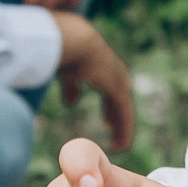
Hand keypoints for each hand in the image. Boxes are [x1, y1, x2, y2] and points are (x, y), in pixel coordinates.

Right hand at [51, 14, 136, 149]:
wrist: (72, 42)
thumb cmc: (63, 50)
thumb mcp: (66, 71)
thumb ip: (70, 86)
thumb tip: (71, 103)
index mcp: (100, 65)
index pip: (108, 89)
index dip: (108, 106)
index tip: (107, 121)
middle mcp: (113, 71)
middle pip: (118, 99)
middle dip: (116, 115)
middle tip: (115, 132)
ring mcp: (118, 79)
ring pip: (123, 109)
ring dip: (121, 126)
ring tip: (120, 143)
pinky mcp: (119, 88)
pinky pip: (124, 114)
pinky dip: (124, 130)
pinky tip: (121, 144)